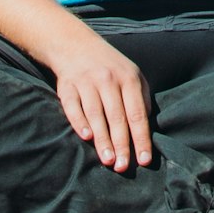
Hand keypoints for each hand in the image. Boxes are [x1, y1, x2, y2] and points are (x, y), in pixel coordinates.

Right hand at [52, 33, 154, 174]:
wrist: (76, 44)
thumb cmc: (110, 66)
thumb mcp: (132, 74)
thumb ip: (142, 98)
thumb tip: (146, 127)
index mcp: (128, 78)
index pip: (137, 114)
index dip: (141, 138)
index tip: (144, 160)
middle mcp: (108, 80)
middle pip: (117, 117)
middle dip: (122, 144)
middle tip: (124, 167)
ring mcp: (86, 82)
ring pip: (96, 115)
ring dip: (102, 139)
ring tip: (108, 160)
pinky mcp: (67, 86)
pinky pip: (73, 106)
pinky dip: (79, 121)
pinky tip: (86, 137)